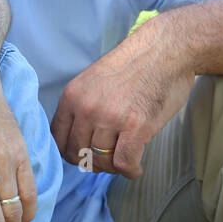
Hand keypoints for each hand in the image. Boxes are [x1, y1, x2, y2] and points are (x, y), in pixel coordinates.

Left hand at [51, 31, 192, 178]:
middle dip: (91, 162)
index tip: (82, 154)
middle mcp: (86, 109)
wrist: (164, 50)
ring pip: (101, 161)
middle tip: (105, 160)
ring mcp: (110, 118)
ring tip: (123, 161)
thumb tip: (77, 138)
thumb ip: (82, 106)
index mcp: (71, 97)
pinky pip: (124, 163)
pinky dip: (130, 171)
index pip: (58, 138)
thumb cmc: (133, 66)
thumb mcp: (92, 81)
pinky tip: (135, 169)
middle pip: (77, 153)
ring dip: (112, 167)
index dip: (69, 152)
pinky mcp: (136, 127)